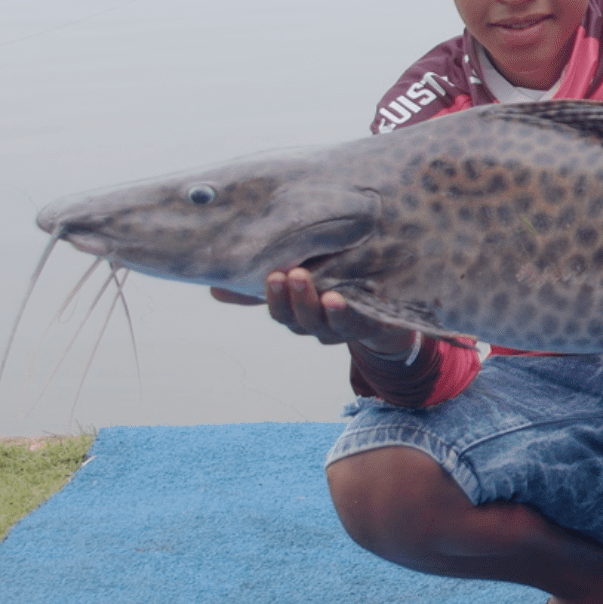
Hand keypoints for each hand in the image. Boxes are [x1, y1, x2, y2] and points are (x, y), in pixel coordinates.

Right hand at [209, 268, 419, 356]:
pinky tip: (339, 298)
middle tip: (288, 274)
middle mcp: (319, 326)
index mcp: (300, 315)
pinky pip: (357, 323)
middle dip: (291, 299)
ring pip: (324, 324)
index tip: (271, 275)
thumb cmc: (340, 290)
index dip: (274, 297)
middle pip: (299, 320)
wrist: (391, 314)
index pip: (280, 312)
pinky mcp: (373, 326)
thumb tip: (212, 287)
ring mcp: (345, 329)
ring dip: (315, 304)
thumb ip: (267, 280)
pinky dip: (346, 313)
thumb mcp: (303, 282)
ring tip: (312, 282)